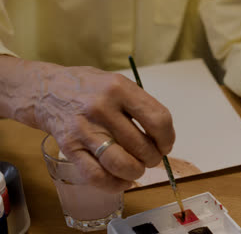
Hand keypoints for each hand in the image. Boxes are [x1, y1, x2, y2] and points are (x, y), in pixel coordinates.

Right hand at [1, 57, 174, 192]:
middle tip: (151, 157)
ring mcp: (84, 129)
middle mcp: (102, 108)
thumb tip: (163, 138)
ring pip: (122, 164)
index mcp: (119, 88)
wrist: (45, 90)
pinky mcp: (69, 147)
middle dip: (154, 158)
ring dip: (136, 172)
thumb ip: (140, 105)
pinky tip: (121, 180)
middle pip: (143, 146)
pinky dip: (115, 184)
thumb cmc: (89, 88)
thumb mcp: (117, 83)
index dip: (168, 138)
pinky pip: (97, 176)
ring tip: (137, 168)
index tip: (166, 144)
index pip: (158, 120)